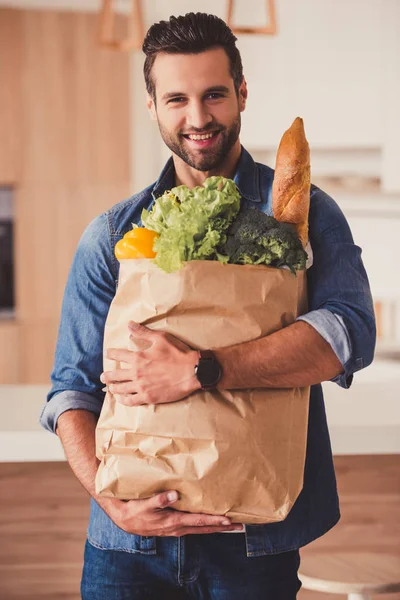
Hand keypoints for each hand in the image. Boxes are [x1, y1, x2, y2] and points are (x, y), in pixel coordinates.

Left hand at [101, 322, 200, 405]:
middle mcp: (136, 372)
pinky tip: (121, 399)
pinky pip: (130, 401)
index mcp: (138, 357)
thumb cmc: (178, 353)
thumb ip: (143, 332)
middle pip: (115, 375)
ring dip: (113, 388)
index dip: (111, 354)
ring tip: (110, 388)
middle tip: (102, 376)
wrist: (192, 371)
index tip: (107, 354)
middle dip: (107, 375)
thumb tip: (129, 325)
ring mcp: (141, 386)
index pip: (118, 355)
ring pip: (121, 389)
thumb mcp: (160, 338)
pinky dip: (123, 400)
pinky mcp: (148, 397)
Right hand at [101, 490, 243, 535]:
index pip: (199, 520)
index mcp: (174, 522)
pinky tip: (210, 520)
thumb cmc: (135, 510)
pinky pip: (194, 526)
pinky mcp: (174, 526)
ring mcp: (176, 528)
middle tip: (240, 525)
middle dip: (222, 527)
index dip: (214, 520)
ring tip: (231, 524)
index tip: (228, 519)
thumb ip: (160, 499)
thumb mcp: (145, 503)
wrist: (124, 520)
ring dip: (216, 526)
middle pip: (204, 527)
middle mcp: (178, 527)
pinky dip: (205, 524)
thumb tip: (175, 495)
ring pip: (201, 528)